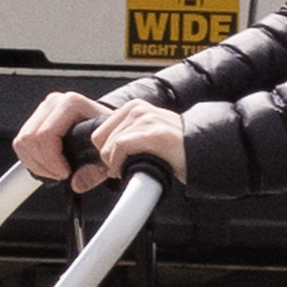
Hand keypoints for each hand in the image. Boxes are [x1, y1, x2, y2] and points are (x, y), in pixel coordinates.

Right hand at [10, 90, 103, 186]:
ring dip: (35, 163)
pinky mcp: (35, 120)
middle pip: (30, 138)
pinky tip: (46, 166)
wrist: (107, 128)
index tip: (65, 173)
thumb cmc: (107, 138)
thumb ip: (95, 171)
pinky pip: (20, 143)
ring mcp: (42, 110)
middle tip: (59, 175)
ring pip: (22, 141)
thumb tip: (75, 183)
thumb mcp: (107, 155)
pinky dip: (30, 160)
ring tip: (53, 172)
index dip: (52, 160)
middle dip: (42, 164)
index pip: (46, 134)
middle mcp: (53, 103)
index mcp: (70, 104)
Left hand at [62, 99, 190, 191]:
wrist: (204, 153)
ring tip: (133, 168)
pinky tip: (133, 169)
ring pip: (108, 145)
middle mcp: (138, 110)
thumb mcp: (141, 144)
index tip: (113, 164)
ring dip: (115, 164)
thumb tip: (82, 177)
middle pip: (99, 139)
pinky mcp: (153, 133)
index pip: (98, 131)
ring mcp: (146, 120)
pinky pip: (121, 148)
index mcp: (133, 109)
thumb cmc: (172, 151)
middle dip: (107, 159)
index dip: (102, 152)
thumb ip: (116, 151)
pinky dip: (120, 164)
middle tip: (124, 168)